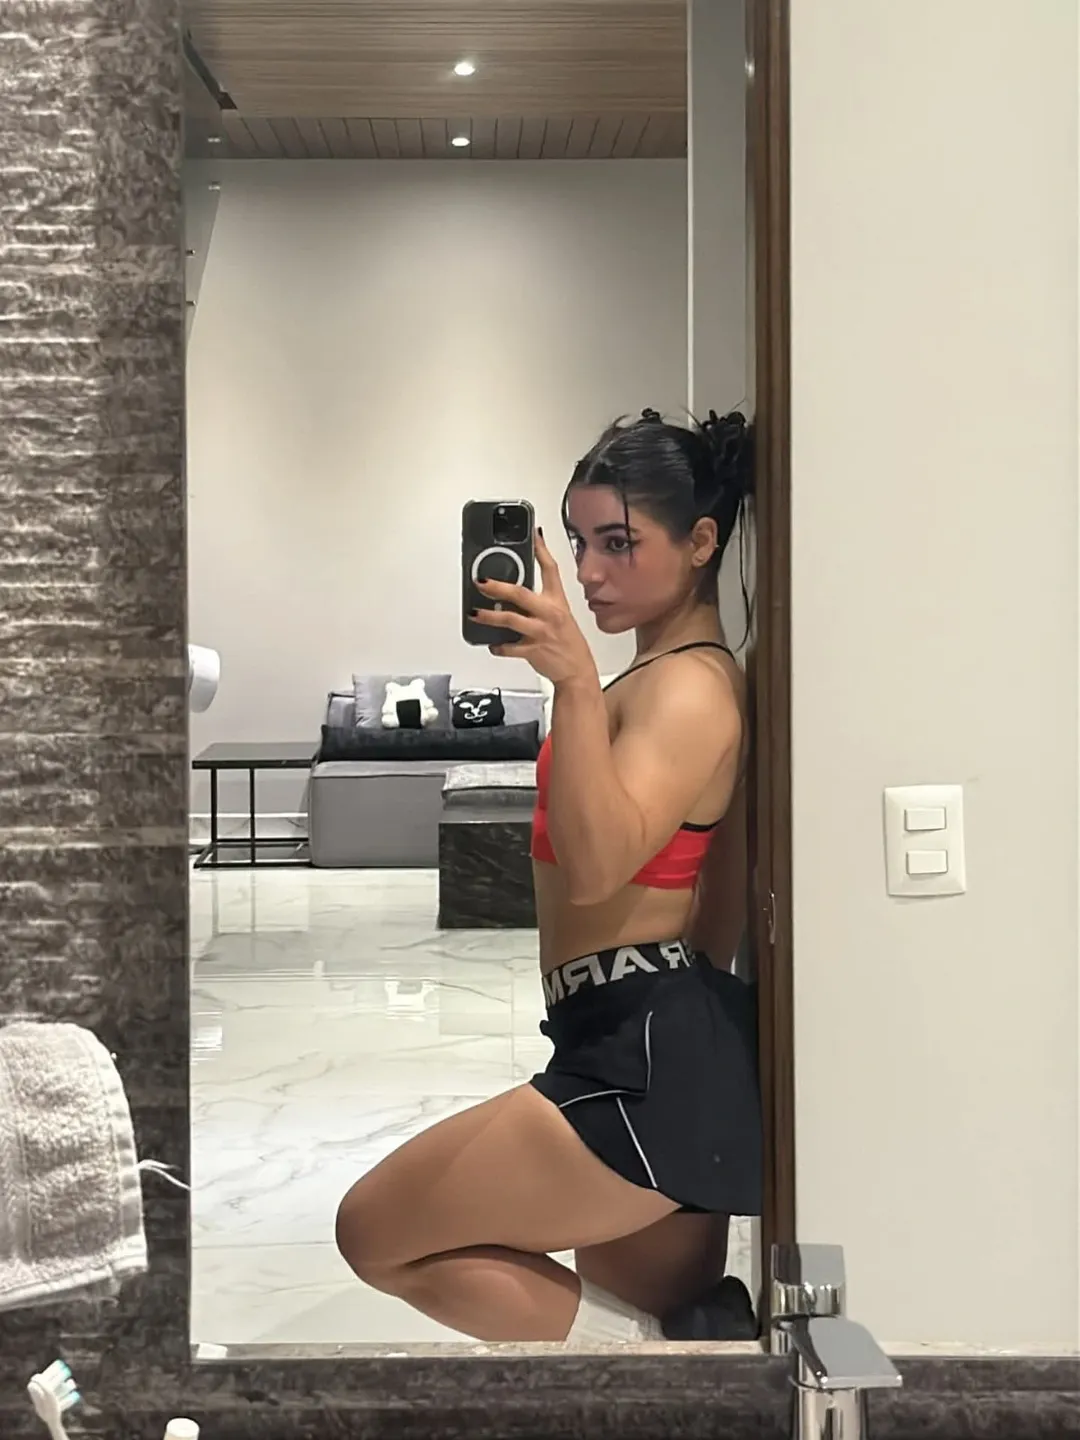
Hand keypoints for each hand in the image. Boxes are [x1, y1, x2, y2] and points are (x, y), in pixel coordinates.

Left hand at [472, 529, 597, 686]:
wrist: (577, 671)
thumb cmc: (566, 641)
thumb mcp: (559, 615)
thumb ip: (538, 601)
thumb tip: (511, 592)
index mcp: (557, 601)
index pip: (550, 569)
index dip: (540, 549)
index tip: (532, 534)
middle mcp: (549, 613)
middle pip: (520, 594)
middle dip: (498, 586)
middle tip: (480, 581)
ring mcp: (540, 632)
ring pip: (510, 620)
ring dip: (488, 617)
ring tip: (474, 613)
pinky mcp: (533, 651)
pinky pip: (508, 648)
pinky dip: (497, 646)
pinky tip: (492, 643)